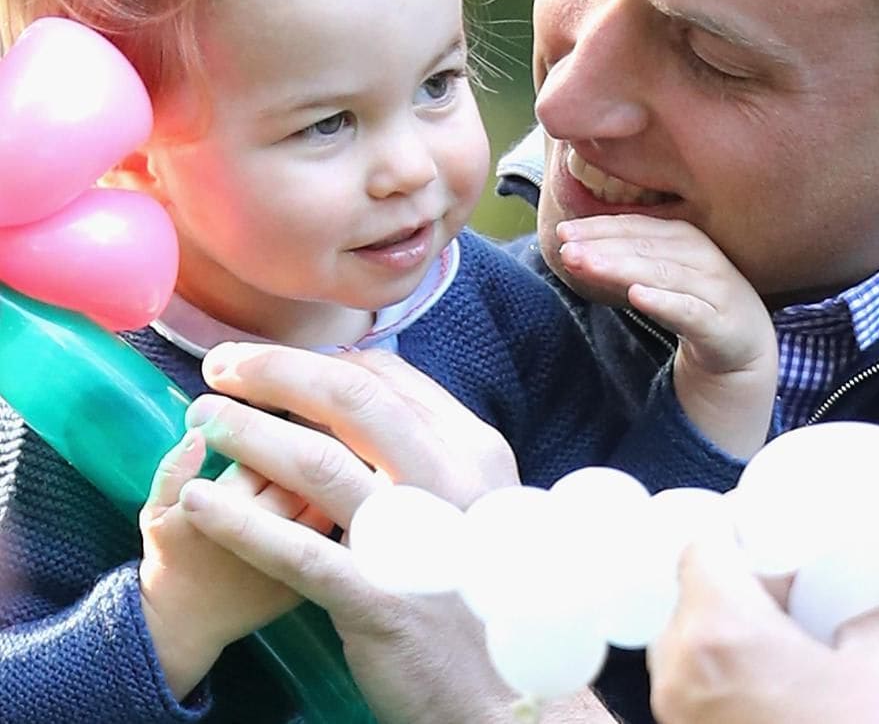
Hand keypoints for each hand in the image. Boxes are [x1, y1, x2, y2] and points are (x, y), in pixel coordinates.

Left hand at [176, 343, 610, 722]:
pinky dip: (240, 522)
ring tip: (204, 420)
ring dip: (250, 434)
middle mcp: (448, 480)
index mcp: (472, 448)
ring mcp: (415, 538)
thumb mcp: (478, 500)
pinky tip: (201, 502)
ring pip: (320, 464)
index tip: (273, 364)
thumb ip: (432, 446)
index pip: (387, 377)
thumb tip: (371, 389)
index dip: (320, 360)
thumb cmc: (481, 588)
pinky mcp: (379, 600)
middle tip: (224, 366)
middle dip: (278, 372)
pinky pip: (297, 552)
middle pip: (352, 398)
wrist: (505, 690)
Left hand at [558, 215, 776, 455]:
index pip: (637, 226)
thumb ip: (626, 255)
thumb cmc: (691, 301)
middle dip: (604, 246)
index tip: (563, 231)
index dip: (600, 227)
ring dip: (623, 268)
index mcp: (685, 236)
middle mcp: (702, 256)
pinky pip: (690, 311)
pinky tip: (637, 296)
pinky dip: (664, 302)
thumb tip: (574, 240)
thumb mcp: (658, 273)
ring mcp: (716, 289)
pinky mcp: (722, 324)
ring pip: (663, 275)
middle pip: (646, 247)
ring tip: (589, 266)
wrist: (742, 345)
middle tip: (567, 249)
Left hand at [648, 533, 878, 723]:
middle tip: (780, 585)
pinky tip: (768, 680)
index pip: (699, 545)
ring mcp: (675, 715)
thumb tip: (866, 581)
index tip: (763, 532)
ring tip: (779, 636)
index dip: (732, 530)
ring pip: (683, 642)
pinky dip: (717, 671)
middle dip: (733, 581)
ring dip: (724, 629)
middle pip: (687, 592)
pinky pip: (688, 686)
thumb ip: (869, 611)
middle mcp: (679, 670)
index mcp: (720, 632)